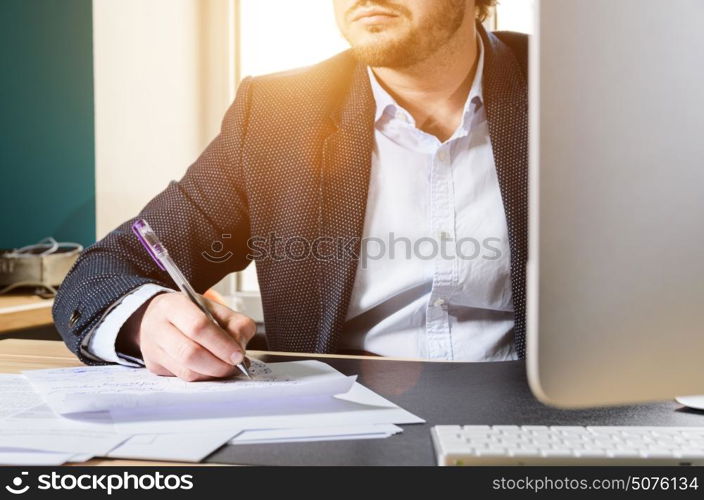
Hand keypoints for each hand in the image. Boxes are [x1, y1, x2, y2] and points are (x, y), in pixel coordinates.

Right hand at [117, 292, 255, 380]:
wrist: (159, 317)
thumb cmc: (191, 313)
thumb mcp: (216, 309)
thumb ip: (235, 325)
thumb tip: (240, 352)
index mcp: (173, 305)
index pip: (198, 326)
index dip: (222, 344)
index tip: (238, 355)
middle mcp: (157, 327)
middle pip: (189, 353)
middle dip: (219, 364)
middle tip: (235, 366)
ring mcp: (152, 350)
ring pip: (186, 372)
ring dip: (213, 374)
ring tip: (227, 368)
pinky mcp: (155, 367)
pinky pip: (183, 379)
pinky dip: (203, 378)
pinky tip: (212, 370)